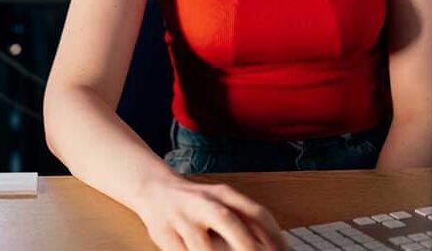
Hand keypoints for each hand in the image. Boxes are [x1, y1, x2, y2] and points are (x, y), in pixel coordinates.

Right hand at [134, 175, 287, 250]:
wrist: (153, 188)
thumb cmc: (198, 203)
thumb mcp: (223, 203)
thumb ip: (246, 222)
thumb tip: (278, 248)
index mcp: (224, 194)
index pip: (256, 213)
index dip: (274, 238)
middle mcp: (203, 202)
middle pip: (228, 222)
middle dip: (247, 248)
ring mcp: (182, 218)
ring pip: (201, 245)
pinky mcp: (164, 233)